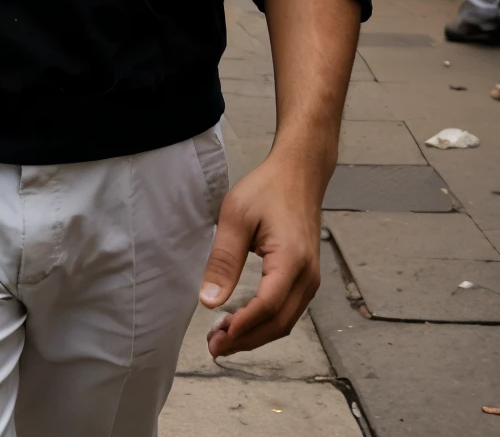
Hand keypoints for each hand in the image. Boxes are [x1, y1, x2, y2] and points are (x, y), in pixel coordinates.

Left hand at [198, 150, 323, 356]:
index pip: (267, 306)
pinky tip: (242, 322)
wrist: (299, 174)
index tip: (216, 338)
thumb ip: (224, 259)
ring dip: (255, 335)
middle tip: (213, 346)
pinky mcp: (306, 278)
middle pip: (278, 323)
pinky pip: (287, 311)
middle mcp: (307, 276)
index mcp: (292, 259)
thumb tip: (209, 301)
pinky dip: (265, 323)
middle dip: (246, 340)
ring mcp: (310, 279)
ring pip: (285, 322)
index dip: (242, 327)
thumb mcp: (236, 216)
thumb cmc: (267, 189)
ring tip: (222, 338)